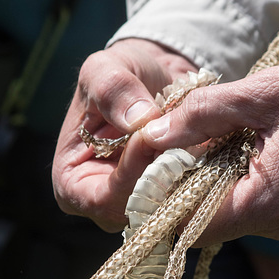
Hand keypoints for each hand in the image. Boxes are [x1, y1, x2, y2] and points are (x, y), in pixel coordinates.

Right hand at [52, 38, 196, 231]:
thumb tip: (138, 120)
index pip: (102, 197)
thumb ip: (113, 90)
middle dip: (161, 177)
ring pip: (165, 208)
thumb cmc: (118, 77)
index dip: (129, 172)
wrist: (153, 80)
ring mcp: (137, 209)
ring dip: (183, 178)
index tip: (149, 138)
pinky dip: (197, 179)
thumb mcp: (103, 70)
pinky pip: (185, 202)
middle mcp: (103, 206)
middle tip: (183, 141)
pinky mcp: (167, 203)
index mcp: (71, 186)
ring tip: (196, 143)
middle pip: (137, 209)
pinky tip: (207, 153)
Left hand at [141, 48, 278, 244]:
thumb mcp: (265, 92)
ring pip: (244, 217)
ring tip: (241, 145)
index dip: (168, 204)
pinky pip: (270, 215)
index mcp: (272, 200)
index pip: (196, 226)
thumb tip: (153, 134)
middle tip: (195, 148)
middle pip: (219, 222)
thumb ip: (203, 114)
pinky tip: (268, 157)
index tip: (153, 180)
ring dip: (230, 186)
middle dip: (198, 188)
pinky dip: (257, 190)